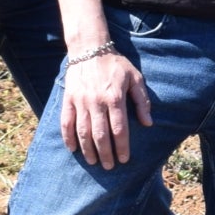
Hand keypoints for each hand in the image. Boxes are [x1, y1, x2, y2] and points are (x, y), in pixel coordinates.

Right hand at [60, 47, 151, 169]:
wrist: (89, 48)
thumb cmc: (115, 65)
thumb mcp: (135, 78)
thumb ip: (142, 101)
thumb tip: (148, 123)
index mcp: (114, 98)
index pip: (119, 129)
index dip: (122, 147)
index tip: (124, 159)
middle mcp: (96, 102)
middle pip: (100, 134)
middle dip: (106, 153)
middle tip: (110, 166)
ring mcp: (80, 101)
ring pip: (83, 131)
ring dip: (88, 150)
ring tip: (94, 162)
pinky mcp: (68, 99)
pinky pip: (66, 122)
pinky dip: (68, 137)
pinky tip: (73, 149)